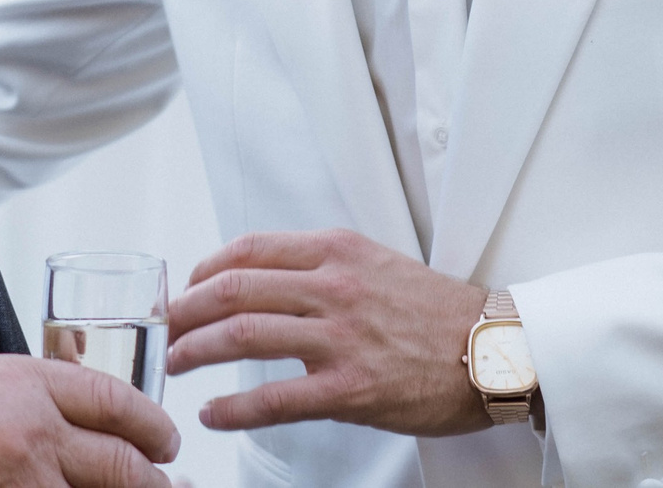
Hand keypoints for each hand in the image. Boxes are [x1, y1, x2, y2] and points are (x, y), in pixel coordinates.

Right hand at [0, 354, 180, 486]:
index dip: (153, 423)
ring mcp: (23, 484)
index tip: (166, 439)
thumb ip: (50, 391)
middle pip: (121, 462)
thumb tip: (107, 412)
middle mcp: (30, 434)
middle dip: (154, 478)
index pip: (114, 400)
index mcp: (26, 385)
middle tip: (168, 480)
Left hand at [164, 228, 488, 436]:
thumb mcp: (377, 263)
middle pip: (235, 288)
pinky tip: (214, 414)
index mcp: (338, 250)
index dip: (205, 268)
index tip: (187, 287)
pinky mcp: (351, 388)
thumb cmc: (438, 313)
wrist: (497, 350)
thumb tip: (267, 278)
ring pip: (245, 335)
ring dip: (198, 350)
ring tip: (176, 364)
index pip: (251, 248)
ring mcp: (341, 337)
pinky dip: (234, 408)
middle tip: (165, 327)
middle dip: (186, 309)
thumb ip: (324, 266)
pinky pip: (275, 399)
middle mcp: (334, 286)